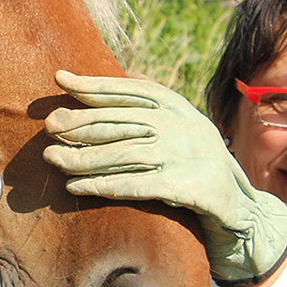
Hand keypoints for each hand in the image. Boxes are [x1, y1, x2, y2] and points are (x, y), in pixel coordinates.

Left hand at [43, 70, 286, 285]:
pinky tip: (76, 187)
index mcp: (179, 107)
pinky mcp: (185, 187)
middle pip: (121, 121)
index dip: (95, 85)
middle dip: (81, 122)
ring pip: (123, 154)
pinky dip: (103, 185)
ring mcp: (184, 156)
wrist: (238, 207)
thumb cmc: (195, 164)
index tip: (61, 80)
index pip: (131, 91)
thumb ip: (148, 110)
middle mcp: (182, 126)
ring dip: (83, 157)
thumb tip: (103, 87)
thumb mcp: (179, 129)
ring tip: (52, 159)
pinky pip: (135, 186)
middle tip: (48, 126)